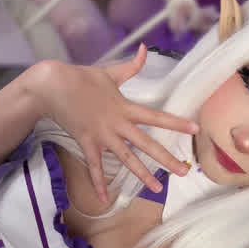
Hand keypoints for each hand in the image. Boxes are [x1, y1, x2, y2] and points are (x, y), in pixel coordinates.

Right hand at [32, 44, 198, 201]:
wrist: (54, 86)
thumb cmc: (81, 78)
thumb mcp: (110, 72)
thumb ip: (132, 66)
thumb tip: (146, 48)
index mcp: (126, 108)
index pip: (157, 117)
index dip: (176, 123)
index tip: (195, 129)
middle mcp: (118, 125)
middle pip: (147, 144)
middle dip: (166, 159)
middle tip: (183, 171)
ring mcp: (103, 136)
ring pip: (127, 159)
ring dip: (142, 175)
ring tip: (157, 188)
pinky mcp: (88, 143)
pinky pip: (94, 167)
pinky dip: (98, 183)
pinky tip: (104, 199)